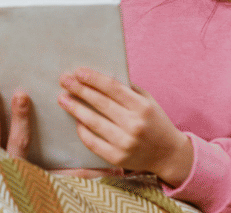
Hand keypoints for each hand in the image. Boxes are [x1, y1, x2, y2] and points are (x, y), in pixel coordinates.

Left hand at [58, 67, 192, 186]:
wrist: (168, 154)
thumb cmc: (154, 121)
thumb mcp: (147, 100)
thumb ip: (126, 89)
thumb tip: (98, 76)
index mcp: (142, 107)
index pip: (113, 88)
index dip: (94, 79)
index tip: (78, 71)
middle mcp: (134, 125)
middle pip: (100, 103)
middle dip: (79, 89)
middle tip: (64, 80)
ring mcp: (126, 143)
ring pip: (93, 122)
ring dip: (75, 109)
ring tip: (62, 99)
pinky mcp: (117, 158)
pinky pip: (93, 142)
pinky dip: (82, 131)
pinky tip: (76, 121)